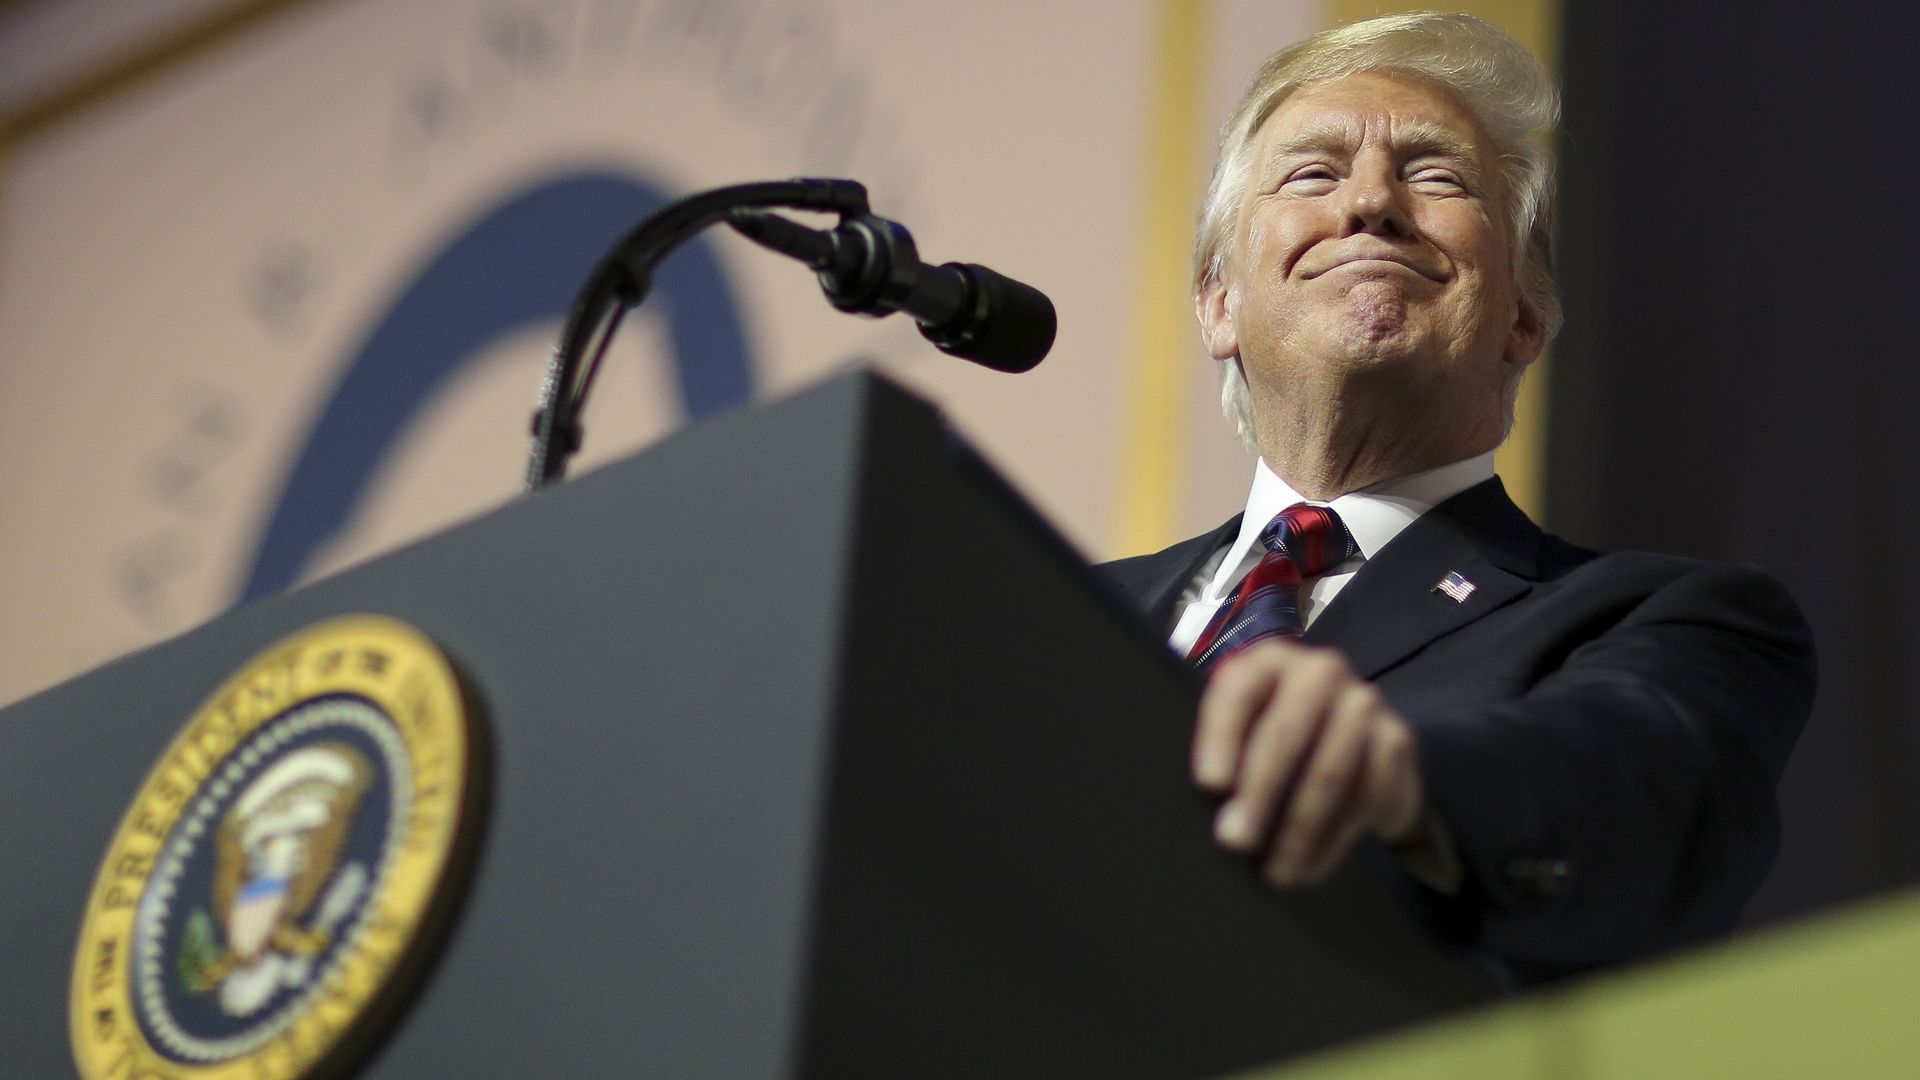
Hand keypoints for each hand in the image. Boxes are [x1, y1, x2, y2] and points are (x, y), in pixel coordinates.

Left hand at [1193, 640, 1423, 886]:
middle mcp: (1318, 671)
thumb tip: (1212, 810)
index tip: (1209, 786)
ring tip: (1275, 872)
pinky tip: (1310, 868)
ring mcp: (1362, 701)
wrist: (1354, 746)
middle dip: (1259, 793)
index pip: (1239, 690)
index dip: (1221, 737)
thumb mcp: (1242, 734)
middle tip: (1235, 841)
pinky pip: (1366, 795)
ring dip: (1299, 829)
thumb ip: (1223, 757)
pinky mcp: (1395, 738)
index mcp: (1266, 662)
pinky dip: (1334, 840)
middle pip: (1286, 732)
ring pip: (1330, 771)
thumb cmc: (1274, 740)